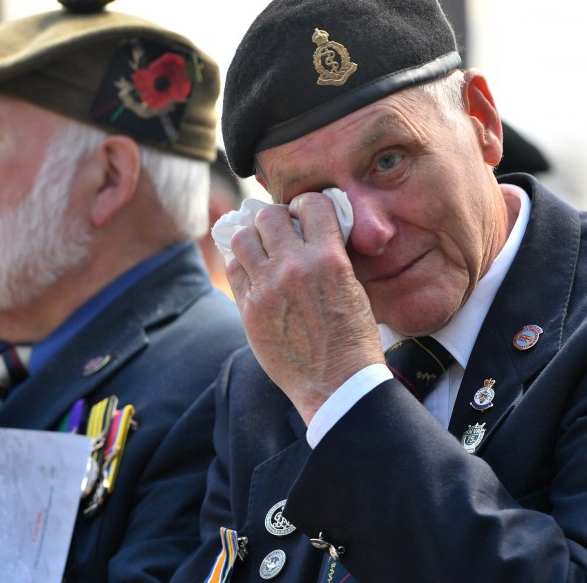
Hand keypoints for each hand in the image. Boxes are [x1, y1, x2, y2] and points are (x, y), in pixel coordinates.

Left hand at [227, 192, 383, 422]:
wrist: (337, 384)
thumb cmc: (353, 338)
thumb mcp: (354, 287)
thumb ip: (331, 255)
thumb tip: (312, 230)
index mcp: (328, 258)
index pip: (311, 203)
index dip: (307, 205)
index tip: (305, 215)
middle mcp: (294, 267)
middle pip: (269, 215)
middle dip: (276, 219)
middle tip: (280, 232)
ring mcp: (267, 288)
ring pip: (242, 237)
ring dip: (253, 239)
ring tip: (263, 250)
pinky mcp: (249, 309)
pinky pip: (233, 268)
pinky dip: (241, 265)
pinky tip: (254, 273)